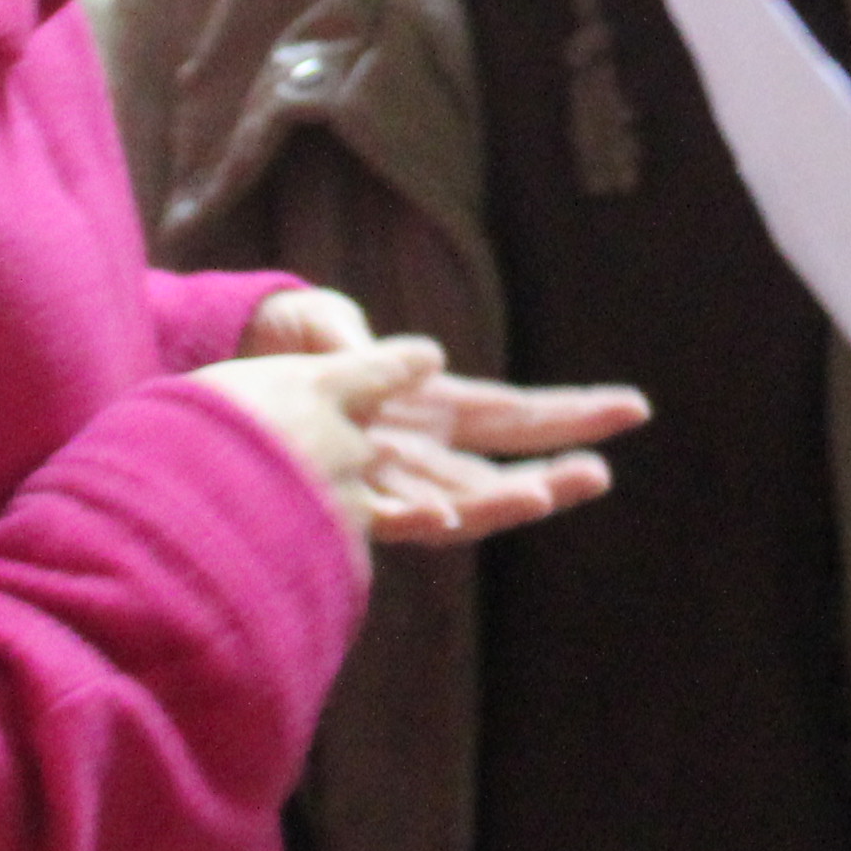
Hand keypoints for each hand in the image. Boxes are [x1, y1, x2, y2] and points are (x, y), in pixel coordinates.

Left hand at [203, 295, 644, 549]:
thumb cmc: (283, 345)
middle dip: (551, 472)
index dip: (572, 413)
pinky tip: (444, 521)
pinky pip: (385, 518)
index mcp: (429, 404)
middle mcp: (416, 451)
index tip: (632, 409)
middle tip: (600, 473)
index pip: (513, 413)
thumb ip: (373, 349)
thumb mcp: (328, 328)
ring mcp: (382, 480)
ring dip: (498, 503)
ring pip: (457, 502)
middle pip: (499, 466)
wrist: (218, 379)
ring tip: (541, 497)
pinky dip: (415, 519)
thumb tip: (429, 360)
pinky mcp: (338, 498)